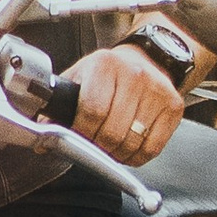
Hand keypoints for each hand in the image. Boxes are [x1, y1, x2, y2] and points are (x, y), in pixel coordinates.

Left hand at [69, 43, 183, 168]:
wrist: (146, 58)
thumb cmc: (108, 72)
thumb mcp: (80, 78)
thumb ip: (59, 106)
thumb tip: (43, 137)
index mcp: (104, 65)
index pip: (91, 112)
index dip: (81, 133)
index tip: (77, 139)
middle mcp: (133, 75)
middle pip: (112, 132)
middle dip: (99, 147)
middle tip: (94, 147)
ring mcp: (156, 91)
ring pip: (132, 143)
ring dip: (117, 155)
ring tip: (110, 148)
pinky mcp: (173, 106)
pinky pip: (153, 148)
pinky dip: (137, 157)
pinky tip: (128, 149)